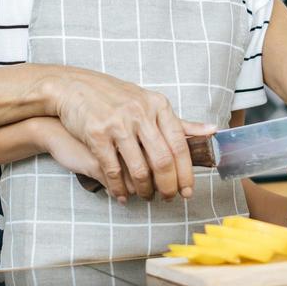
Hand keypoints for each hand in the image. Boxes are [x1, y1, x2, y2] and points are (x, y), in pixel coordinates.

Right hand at [47, 69, 213, 202]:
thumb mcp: (150, 103)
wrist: (73, 87)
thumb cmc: (115, 97)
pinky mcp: (97, 134)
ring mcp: (118, 123)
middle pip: (162, 160)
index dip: (186, 172)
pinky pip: (113, 170)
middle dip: (167, 186)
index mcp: (158, 105)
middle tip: (167, 198)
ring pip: (139, 168)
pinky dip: (119, 188)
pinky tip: (121, 195)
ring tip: (146, 197)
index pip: (180, 145)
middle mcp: (141, 113)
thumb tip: (213, 131)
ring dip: (144, 189)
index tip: (188, 190)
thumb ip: (180, 122)